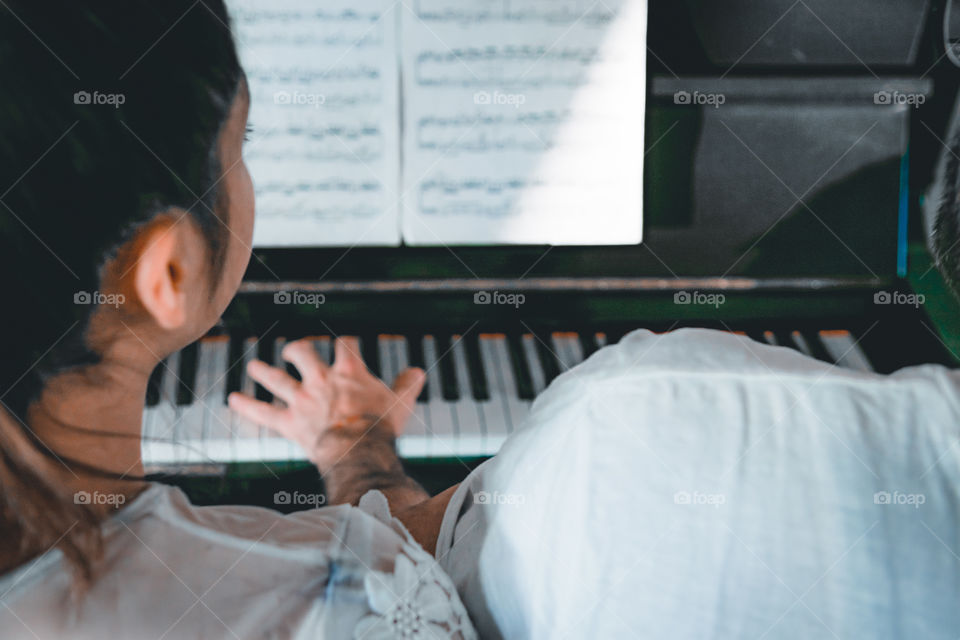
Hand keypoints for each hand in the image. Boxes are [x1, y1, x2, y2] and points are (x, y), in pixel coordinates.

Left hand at [227, 337, 424, 469]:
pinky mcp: (290, 423)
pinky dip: (247, 406)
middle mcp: (321, 380)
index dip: (344, 344)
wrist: (358, 451)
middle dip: (296, 350)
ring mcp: (302, 400)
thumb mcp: (400, 403)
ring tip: (254, 366)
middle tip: (293, 351)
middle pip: (302, 353)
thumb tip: (418, 373)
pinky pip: (264, 413)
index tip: (344, 345)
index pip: (344, 346)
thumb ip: (407, 385)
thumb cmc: (380, 428)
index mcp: (348, 372)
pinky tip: (232, 399)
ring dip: (263, 372)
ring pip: (277, 379)